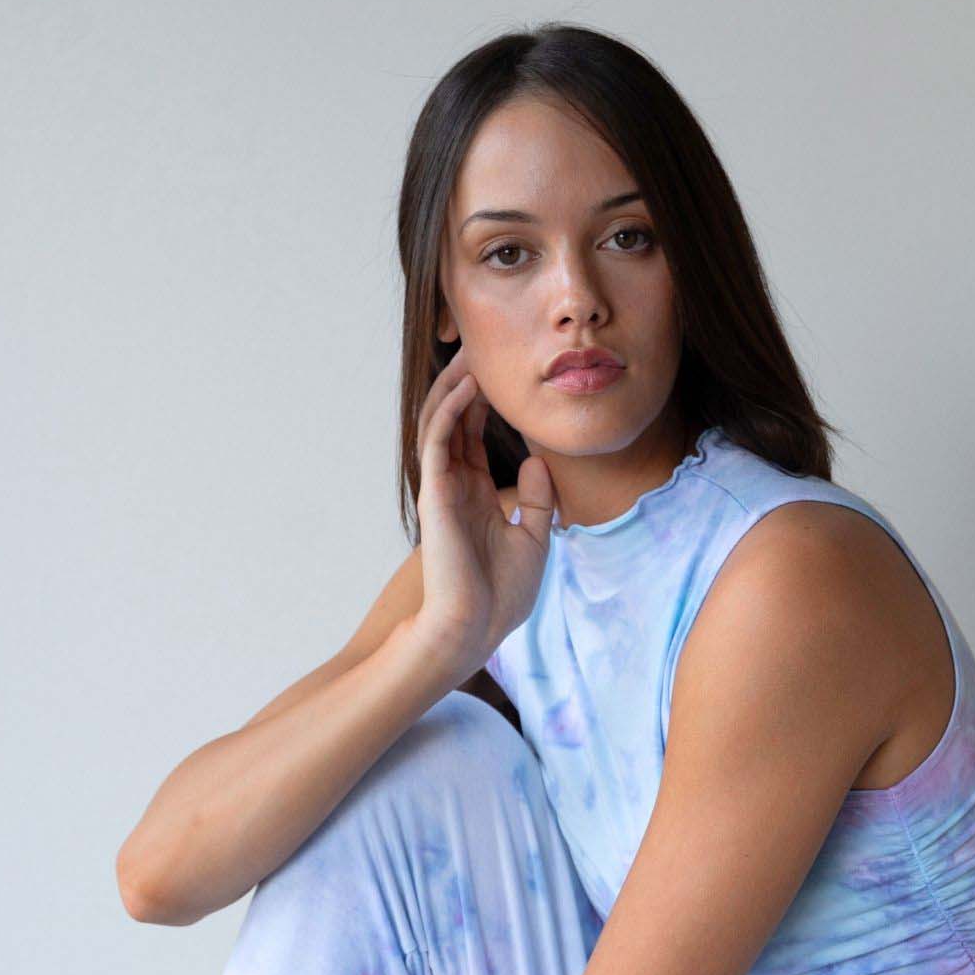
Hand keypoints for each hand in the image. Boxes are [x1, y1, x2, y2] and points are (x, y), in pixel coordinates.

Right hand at [411, 346, 554, 669]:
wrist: (476, 628)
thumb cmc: (501, 596)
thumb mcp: (534, 539)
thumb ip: (537, 499)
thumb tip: (539, 460)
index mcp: (475, 496)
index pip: (473, 437)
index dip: (483, 403)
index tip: (501, 373)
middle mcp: (455, 487)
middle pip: (454, 420)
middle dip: (465, 382)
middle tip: (481, 345)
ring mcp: (442, 489)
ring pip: (440, 423)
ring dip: (453, 387)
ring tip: (472, 354)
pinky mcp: (435, 495)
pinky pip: (437, 441)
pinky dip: (450, 410)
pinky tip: (468, 386)